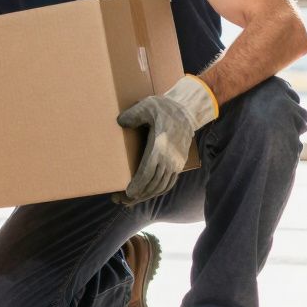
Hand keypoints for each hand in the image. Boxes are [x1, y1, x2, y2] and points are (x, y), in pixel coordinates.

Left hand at [115, 75, 217, 205]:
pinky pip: (169, 183)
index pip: (148, 172)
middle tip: (121, 200)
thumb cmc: (162, 108)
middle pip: (153, 183)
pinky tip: (148, 194)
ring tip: (131, 200)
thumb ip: (133, 114)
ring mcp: (176, 163)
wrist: (186, 111)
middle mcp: (169, 158)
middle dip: (138, 195)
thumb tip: (120, 122)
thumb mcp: (146, 106)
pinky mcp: (179, 164)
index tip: (128, 194)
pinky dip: (158, 191)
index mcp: (160, 146)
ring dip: (146, 195)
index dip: (138, 185)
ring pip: (161, 186)